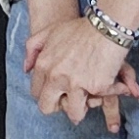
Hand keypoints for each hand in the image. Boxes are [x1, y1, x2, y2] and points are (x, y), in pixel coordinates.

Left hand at [24, 0, 138, 131]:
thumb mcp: (50, 31)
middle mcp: (56, 77)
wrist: (107, 25)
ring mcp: (76, 84)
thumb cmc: (81, 28)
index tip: (58, 92)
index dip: (48, 94)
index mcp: (44, 65)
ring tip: (88, 100)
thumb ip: (33, 48)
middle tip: (70, 101)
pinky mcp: (96, 87)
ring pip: (73, 113)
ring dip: (81, 110)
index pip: (36, 93)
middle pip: (47, 107)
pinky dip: (107, 94)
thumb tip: (26, 69)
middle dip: (59, 107)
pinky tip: (112, 84)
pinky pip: (98, 101)